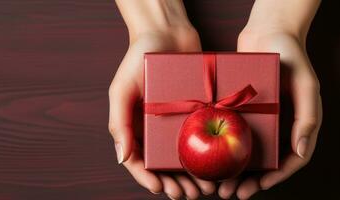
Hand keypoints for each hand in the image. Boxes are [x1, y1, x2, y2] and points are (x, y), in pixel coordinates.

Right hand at [109, 1, 214, 198]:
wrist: (168, 33)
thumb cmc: (138, 59)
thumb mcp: (122, 89)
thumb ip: (119, 122)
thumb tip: (121, 158)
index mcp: (136, 127)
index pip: (139, 162)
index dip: (149, 179)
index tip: (163, 189)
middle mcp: (157, 128)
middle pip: (166, 165)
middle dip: (177, 183)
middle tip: (189, 194)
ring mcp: (179, 121)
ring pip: (187, 156)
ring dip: (195, 175)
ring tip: (206, 187)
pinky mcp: (198, 111)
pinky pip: (204, 136)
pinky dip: (210, 153)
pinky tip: (219, 163)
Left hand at [217, 0, 321, 198]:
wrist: (268, 32)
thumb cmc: (293, 57)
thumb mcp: (307, 86)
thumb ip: (308, 118)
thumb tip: (301, 151)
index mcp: (298, 125)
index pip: (291, 160)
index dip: (276, 178)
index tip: (259, 187)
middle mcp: (279, 126)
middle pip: (265, 163)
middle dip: (250, 182)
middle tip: (231, 194)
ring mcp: (259, 120)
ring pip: (246, 153)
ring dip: (233, 171)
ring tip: (218, 186)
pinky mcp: (240, 110)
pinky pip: (232, 133)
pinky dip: (222, 148)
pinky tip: (209, 158)